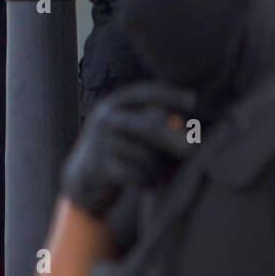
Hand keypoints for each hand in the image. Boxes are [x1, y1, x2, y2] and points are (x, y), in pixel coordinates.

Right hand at [61, 81, 195, 218]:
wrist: (82, 179)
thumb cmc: (117, 151)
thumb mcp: (129, 130)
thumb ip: (152, 121)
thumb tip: (182, 123)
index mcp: (112, 105)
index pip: (145, 93)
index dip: (170, 95)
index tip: (192, 100)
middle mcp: (104, 120)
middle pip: (149, 129)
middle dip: (174, 140)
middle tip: (192, 149)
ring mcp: (99, 144)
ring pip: (145, 157)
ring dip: (158, 168)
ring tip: (158, 173)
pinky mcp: (99, 168)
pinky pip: (135, 174)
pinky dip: (146, 180)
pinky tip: (145, 181)